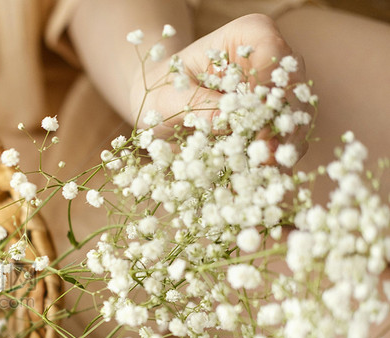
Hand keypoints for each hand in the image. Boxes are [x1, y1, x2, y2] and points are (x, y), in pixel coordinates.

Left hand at [134, 14, 309, 158]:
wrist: (159, 111)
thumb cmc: (159, 93)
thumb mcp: (166, 98)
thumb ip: (196, 105)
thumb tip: (227, 121)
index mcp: (249, 35)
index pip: (272, 54)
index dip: (266, 86)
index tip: (251, 118)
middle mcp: (274, 60)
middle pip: (292, 90)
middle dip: (280, 124)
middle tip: (265, 155)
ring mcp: (280, 94)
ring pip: (296, 120)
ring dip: (282, 149)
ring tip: (262, 174)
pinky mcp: (276, 125)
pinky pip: (285, 146)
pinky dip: (273, 165)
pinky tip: (258, 184)